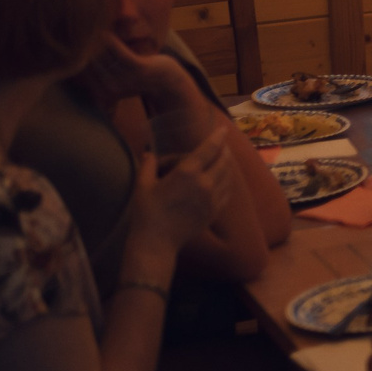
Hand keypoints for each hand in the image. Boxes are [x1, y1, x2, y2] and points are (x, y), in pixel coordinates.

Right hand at [85, 37, 194, 112]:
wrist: (168, 82)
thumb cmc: (139, 76)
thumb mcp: (116, 78)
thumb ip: (99, 71)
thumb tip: (80, 56)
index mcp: (103, 92)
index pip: (83, 70)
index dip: (77, 55)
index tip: (73, 42)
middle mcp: (111, 88)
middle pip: (90, 62)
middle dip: (85, 46)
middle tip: (80, 30)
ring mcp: (125, 79)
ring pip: (102, 56)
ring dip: (96, 41)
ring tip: (91, 27)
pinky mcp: (138, 68)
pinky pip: (119, 52)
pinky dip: (111, 42)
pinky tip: (105, 32)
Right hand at [128, 130, 233, 254]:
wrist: (157, 242)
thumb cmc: (146, 212)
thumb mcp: (143, 185)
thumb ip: (149, 165)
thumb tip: (149, 153)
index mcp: (187, 173)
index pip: (209, 149)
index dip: (218, 137)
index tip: (223, 129)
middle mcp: (205, 183)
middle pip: (223, 161)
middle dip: (224, 150)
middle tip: (222, 145)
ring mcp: (213, 198)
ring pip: (228, 176)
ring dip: (228, 165)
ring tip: (224, 160)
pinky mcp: (215, 211)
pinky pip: (227, 192)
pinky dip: (228, 182)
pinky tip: (223, 180)